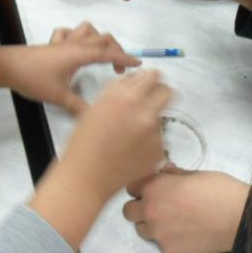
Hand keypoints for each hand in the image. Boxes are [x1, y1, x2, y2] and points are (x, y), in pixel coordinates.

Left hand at [5, 22, 140, 113]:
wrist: (6, 66)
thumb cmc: (33, 79)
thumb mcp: (58, 97)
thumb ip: (78, 107)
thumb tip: (95, 118)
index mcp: (80, 54)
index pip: (109, 53)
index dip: (125, 58)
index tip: (138, 64)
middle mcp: (75, 44)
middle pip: (103, 38)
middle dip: (116, 50)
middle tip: (118, 69)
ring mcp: (63, 41)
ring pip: (88, 30)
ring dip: (99, 38)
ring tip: (101, 55)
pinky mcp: (52, 44)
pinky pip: (69, 32)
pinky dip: (77, 35)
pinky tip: (76, 47)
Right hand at [29, 70, 171, 248]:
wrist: (86, 177)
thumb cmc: (83, 142)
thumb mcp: (96, 106)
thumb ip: (119, 91)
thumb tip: (136, 81)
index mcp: (125, 96)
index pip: (153, 75)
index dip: (150, 79)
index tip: (147, 85)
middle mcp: (144, 111)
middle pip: (167, 92)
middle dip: (159, 94)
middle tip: (148, 102)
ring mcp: (154, 132)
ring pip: (161, 116)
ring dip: (150, 120)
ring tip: (128, 136)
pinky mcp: (158, 151)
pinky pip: (159, 139)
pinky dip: (149, 142)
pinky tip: (131, 150)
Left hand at [122, 167, 248, 252]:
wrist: (237, 218)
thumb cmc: (218, 189)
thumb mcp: (194, 173)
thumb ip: (173, 175)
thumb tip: (165, 172)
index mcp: (153, 187)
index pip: (130, 187)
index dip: (141, 186)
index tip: (152, 188)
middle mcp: (150, 211)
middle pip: (129, 211)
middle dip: (140, 207)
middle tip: (158, 206)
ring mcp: (158, 234)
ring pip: (142, 230)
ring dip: (151, 224)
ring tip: (172, 221)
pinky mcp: (169, 252)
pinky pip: (161, 244)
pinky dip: (169, 239)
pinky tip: (186, 234)